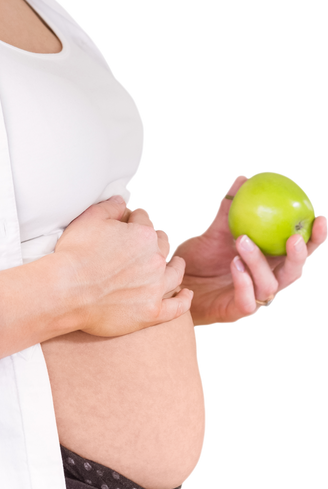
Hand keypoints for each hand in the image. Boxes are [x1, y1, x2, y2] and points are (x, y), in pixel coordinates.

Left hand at [172, 173, 327, 326]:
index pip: (303, 250)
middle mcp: (270, 280)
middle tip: (293, 237)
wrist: (176, 281)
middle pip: (295, 273)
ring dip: (259, 262)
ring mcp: (256, 298)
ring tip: (242, 240)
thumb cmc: (203, 256)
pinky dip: (243, 282)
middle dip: (300, 256)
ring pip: (270, 285)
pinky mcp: (237, 312)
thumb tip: (243, 176)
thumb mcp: (215, 229)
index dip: (317, 237)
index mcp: (272, 260)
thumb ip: (230, 206)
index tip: (321, 216)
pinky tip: (234, 265)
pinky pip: (248, 302)